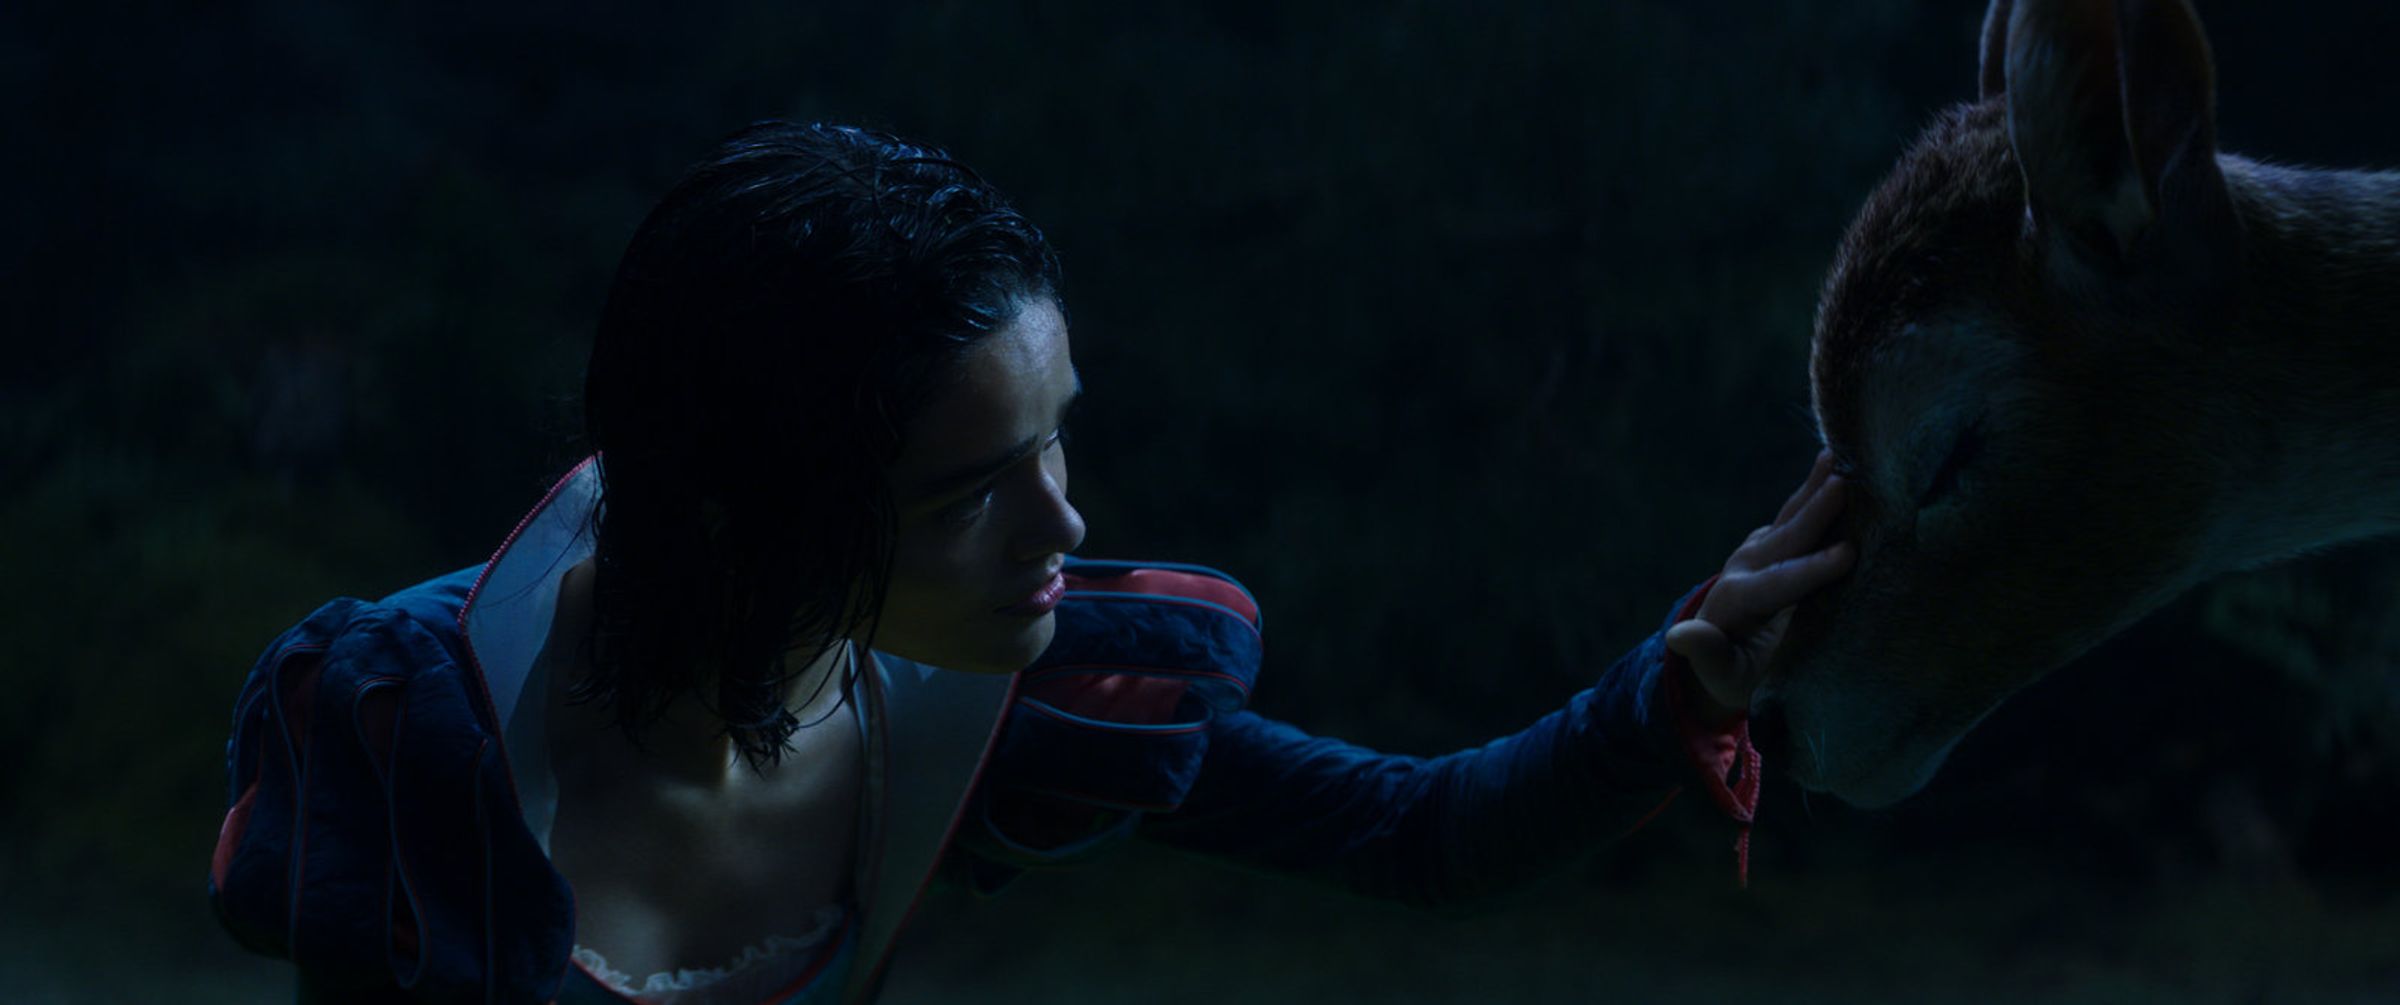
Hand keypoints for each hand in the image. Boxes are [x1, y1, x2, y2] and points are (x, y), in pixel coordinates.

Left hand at [1666, 449, 1854, 725]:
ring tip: (1836, 456)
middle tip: (1845, 484)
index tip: (1848, 555)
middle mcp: (1746, 567)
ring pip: (1790, 516)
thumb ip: (1704, 653)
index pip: (1779, 583)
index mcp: (1738, 600)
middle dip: (1816, 513)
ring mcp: (1759, 551)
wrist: (1724, 655)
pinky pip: (1797, 515)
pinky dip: (1818, 491)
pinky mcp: (1773, 544)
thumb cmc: (1732, 674)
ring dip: (1814, 488)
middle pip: (1785, 538)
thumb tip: (1678, 637)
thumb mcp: (1718, 672)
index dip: (1812, 571)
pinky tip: (1840, 466)